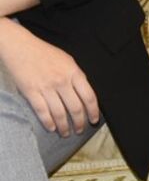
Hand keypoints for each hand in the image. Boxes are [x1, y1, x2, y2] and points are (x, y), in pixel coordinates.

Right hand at [0, 18, 98, 135]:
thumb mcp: (67, 60)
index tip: (94, 119)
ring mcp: (46, 87)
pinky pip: (42, 111)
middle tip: (80, 130)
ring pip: (59, 113)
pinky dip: (48, 122)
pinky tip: (52, 128)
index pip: (89, 96)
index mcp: (74, 72)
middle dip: (80, 122)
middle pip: (75, 107)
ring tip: (66, 133)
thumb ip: (76, 76)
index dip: (93, 110)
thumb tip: (83, 93)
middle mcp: (62, 81)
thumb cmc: (45, 53)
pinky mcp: (31, 92)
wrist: (21, 47)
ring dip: (64, 126)